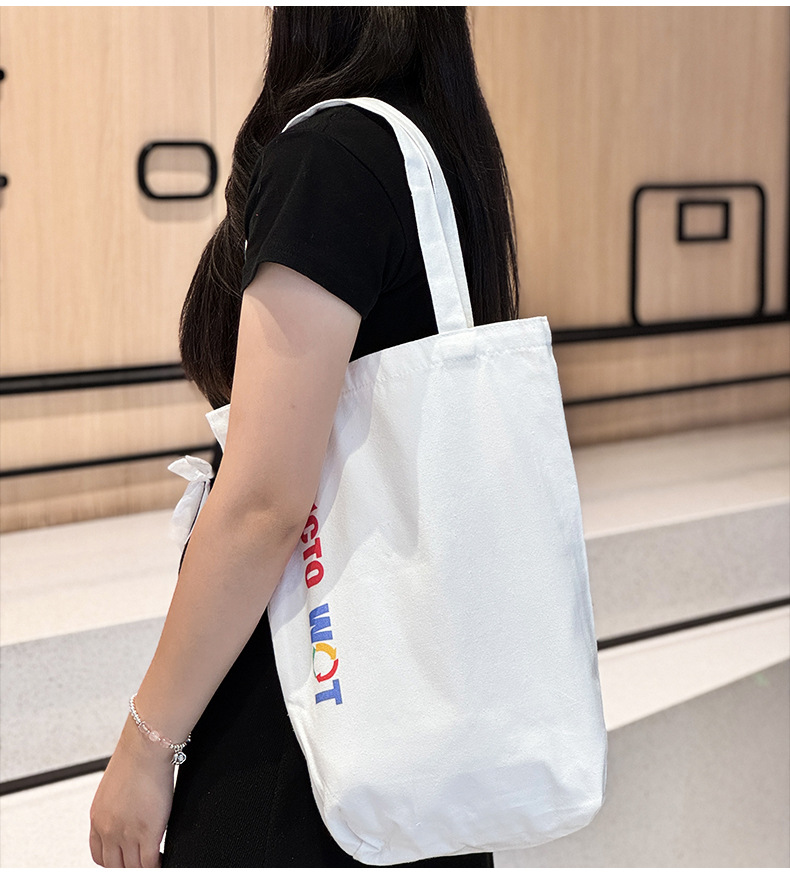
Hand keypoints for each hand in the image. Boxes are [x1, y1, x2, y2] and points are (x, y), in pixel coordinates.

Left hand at [89, 716, 175, 866]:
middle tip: (141, 861)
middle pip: (114, 866)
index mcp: (98, 816)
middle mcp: (107, 828)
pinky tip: (164, 858)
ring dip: (143, 867)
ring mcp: (126, 834)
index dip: (114, 860)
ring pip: (132, 868)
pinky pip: (150, 864)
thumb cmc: (136, 755)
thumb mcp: (116, 786)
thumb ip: (118, 805)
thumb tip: (130, 811)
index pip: (99, 855)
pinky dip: (157, 865)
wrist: (146, 746)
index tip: (125, 859)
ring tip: (154, 861)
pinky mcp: (147, 833)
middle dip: (128, 866)